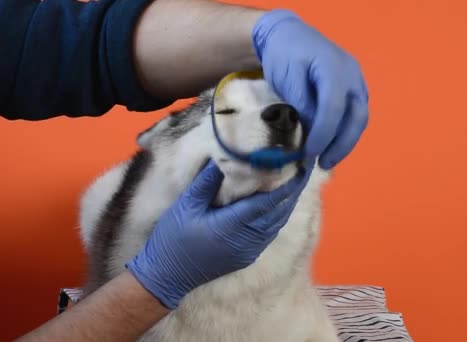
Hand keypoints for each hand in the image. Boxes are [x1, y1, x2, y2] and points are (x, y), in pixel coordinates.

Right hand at [126, 159, 314, 309]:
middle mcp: (246, 240)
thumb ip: (208, 182)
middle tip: (300, 171)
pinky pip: (268, 234)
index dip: (284, 185)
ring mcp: (248, 251)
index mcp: (231, 226)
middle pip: (277, 213)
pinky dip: (276, 218)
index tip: (295, 168)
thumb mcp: (187, 205)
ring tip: (293, 184)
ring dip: (285, 205)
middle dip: (290, 192)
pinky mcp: (246, 257)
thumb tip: (224, 159)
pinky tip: (276, 205)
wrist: (167, 275)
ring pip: (275, 225)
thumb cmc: (173, 238)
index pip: (266, 202)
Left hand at [252, 9, 368, 169]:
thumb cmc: (285, 55)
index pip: (334, 108)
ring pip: (359, 120)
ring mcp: (357, 83)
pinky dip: (345, 134)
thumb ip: (301, 104)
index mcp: (335, 69)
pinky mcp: (354, 91)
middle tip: (323, 164)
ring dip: (345, 143)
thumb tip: (310, 134)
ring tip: (326, 161)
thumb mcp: (287, 78)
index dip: (324, 134)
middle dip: (341, 145)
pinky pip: (355, 116)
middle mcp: (353, 77)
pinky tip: (330, 147)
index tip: (310, 153)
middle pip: (356, 117)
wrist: (290, 36)